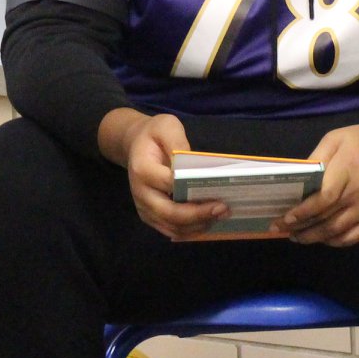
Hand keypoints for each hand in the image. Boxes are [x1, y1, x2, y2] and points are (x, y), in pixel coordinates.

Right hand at [102, 110, 227, 239]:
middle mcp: (141, 194)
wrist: (135, 146)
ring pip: (172, 227)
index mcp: (143, 170)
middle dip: (198, 214)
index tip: (216, 191)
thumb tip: (193, 163)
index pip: (168, 184)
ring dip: (198, 226)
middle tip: (223, 209)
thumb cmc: (154, 135)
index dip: (190, 190)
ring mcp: (145, 209)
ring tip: (221, 216)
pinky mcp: (151, 217)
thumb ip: (178, 141)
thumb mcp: (166, 127)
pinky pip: (172, 231)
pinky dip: (191, 230)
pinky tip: (209, 222)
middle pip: (170, 213)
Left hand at [280, 108, 358, 247]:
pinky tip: (323, 238)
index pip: (321, 200)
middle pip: (326, 220)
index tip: (284, 219)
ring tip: (298, 237)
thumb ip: (317, 159)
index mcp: (347, 171)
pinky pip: (354, 237)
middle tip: (281, 231)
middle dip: (301, 228)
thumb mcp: (338, 138)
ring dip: (315, 238)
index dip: (301, 213)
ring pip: (337, 232)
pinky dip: (336, 241)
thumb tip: (298, 179)